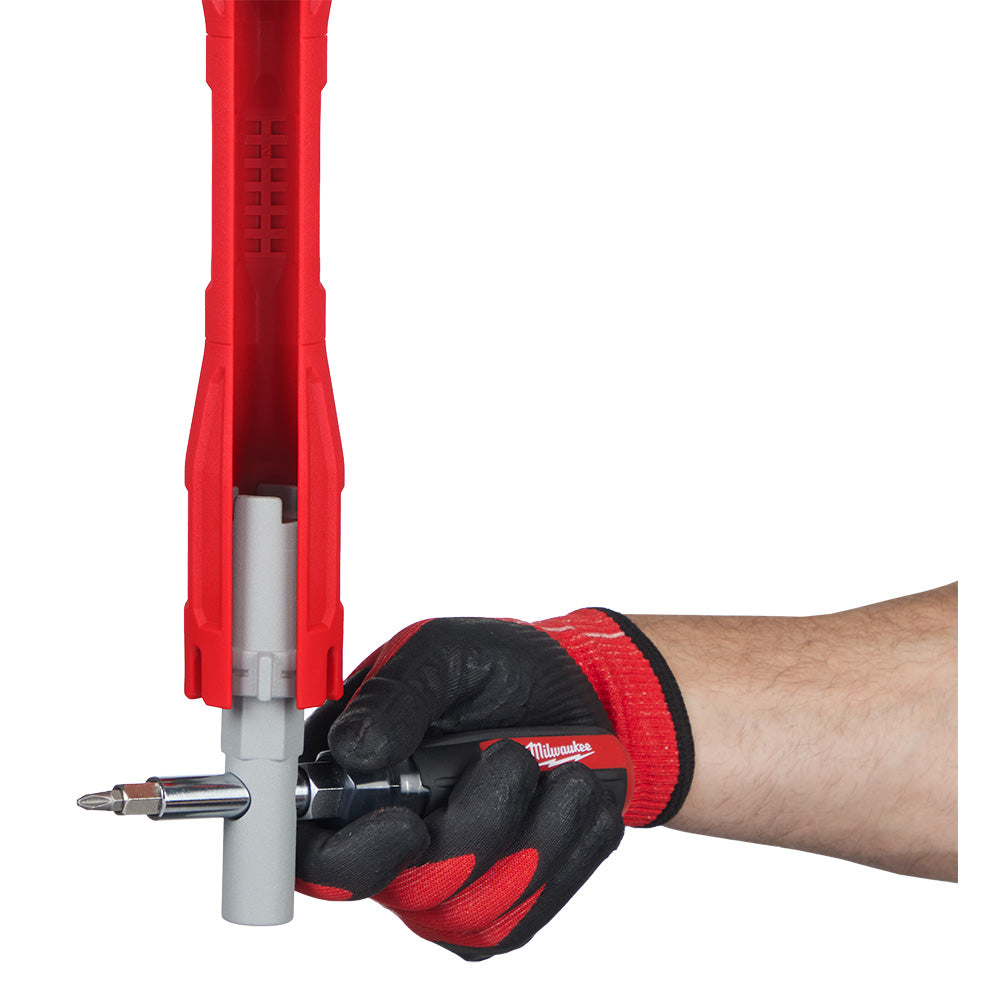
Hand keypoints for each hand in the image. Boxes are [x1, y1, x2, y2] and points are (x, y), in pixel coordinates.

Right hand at [295, 612, 692, 958]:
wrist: (577, 686)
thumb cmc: (497, 667)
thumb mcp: (443, 651)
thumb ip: (395, 694)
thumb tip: (352, 751)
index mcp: (355, 782)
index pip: (316, 856)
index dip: (350, 861)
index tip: (411, 823)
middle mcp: (394, 845)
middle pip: (412, 892)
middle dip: (479, 826)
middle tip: (511, 757)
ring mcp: (452, 885)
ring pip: (477, 911)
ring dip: (537, 830)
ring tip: (557, 769)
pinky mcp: (508, 906)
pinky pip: (532, 914)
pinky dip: (570, 849)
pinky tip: (574, 797)